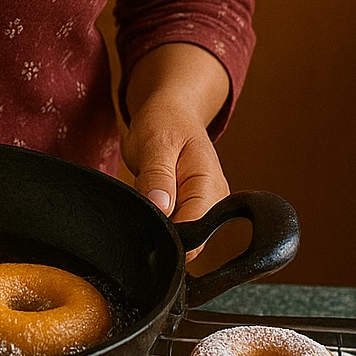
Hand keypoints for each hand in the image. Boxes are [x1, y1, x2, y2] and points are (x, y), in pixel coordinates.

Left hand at [121, 95, 229, 226]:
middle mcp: (214, 202)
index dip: (165, 234)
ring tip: (146, 195)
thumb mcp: (155, 145)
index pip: (194, 232)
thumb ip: (157, 178)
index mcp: (210, 186)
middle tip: (141, 200)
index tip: (144, 218)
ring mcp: (204, 208)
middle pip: (187, 241)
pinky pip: (173, 227)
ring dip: (156, 223)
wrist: (172, 113)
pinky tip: (149, 201)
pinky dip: (156, 218)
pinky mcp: (191, 210)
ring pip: (178, 237)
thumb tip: (160, 208)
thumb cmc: (164, 123)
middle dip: (159, 230)